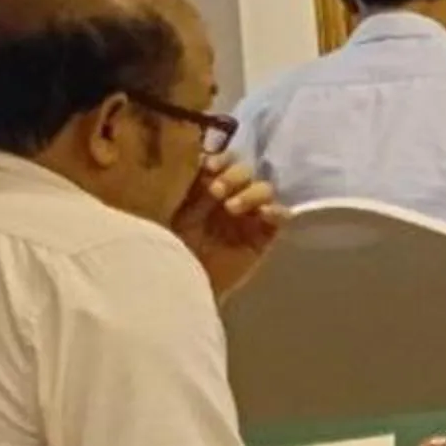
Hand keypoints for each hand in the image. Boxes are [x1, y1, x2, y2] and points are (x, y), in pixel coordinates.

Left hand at [171, 154, 284, 301]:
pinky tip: (263, 214)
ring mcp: (249, 217)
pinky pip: (282, 214)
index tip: (207, 167)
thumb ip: (176, 187)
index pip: (223, 161)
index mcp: (204, 189)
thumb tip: (187, 158)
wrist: (179, 287)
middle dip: (233, 175)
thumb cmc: (166, 250)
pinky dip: (276, 210)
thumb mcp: (164, 213)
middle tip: (216, 190)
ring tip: (233, 208)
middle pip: (245, 171)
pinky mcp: (264, 236)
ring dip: (251, 192)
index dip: (220, 159)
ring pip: (264, 188)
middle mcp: (229, 199)